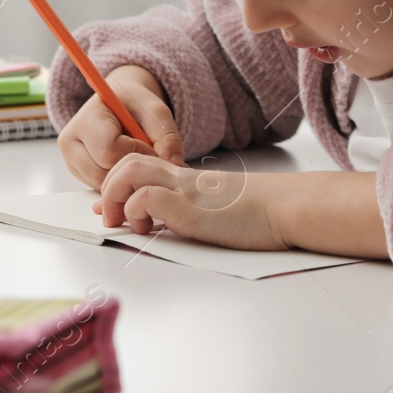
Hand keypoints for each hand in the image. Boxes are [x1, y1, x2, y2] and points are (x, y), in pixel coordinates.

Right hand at [56, 64, 186, 188]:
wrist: (117, 103)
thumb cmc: (133, 104)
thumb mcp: (155, 111)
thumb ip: (167, 136)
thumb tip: (175, 165)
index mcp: (86, 118)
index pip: (108, 151)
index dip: (135, 154)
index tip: (149, 146)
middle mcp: (70, 141)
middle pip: (102, 173)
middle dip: (129, 170)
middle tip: (144, 155)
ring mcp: (71, 160)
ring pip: (101, 185)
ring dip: (124, 179)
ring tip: (135, 159)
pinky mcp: (77, 173)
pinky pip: (99, 188)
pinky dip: (117, 183)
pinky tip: (125, 166)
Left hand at [93, 153, 287, 249]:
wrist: (286, 208)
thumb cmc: (258, 214)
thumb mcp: (215, 208)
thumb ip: (190, 210)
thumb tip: (164, 221)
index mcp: (186, 179)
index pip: (138, 167)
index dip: (115, 185)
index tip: (106, 207)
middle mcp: (180, 180)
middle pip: (126, 164)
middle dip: (108, 190)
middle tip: (111, 219)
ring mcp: (184, 192)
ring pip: (129, 172)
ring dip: (115, 197)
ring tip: (124, 223)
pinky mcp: (190, 210)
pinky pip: (148, 197)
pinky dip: (136, 210)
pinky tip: (146, 228)